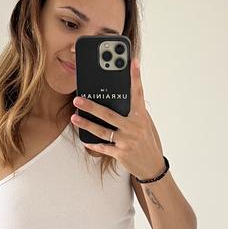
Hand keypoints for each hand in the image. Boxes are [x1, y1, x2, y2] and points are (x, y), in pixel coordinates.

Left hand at [71, 57, 164, 180]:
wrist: (153, 166)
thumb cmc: (148, 142)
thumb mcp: (146, 124)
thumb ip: (135, 112)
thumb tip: (121, 99)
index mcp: (141, 117)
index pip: (138, 93)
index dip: (135, 76)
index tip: (132, 62)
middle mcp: (133, 128)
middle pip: (108, 114)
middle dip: (91, 106)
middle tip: (78, 99)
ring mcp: (126, 141)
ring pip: (102, 131)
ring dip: (86, 124)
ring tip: (74, 117)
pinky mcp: (121, 154)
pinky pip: (103, 147)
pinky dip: (93, 143)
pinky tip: (84, 139)